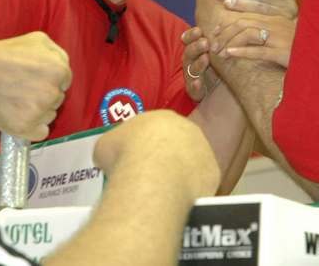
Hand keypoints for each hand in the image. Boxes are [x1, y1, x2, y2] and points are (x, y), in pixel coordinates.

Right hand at [0, 31, 71, 140]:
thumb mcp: (39, 40)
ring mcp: (39, 111)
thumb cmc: (4, 54)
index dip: (48, 80)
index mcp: (60, 70)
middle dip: (43, 95)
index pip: (64, 82)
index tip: (31, 79)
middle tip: (20, 88)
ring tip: (15, 99)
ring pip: (49, 116)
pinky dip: (32, 128)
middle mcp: (53, 92)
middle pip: (57, 99)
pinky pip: (41, 133)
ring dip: (37, 111)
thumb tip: (63, 72)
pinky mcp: (25, 127)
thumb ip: (58, 54)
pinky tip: (18, 116)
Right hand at [94, 110, 220, 198]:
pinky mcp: (213, 173)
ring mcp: (204, 150)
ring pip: (191, 164)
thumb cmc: (125, 154)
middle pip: (178, 145)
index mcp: (162, 118)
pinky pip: (199, 183)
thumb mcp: (106, 146)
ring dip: (181, 175)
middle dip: (166, 158)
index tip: (136, 159)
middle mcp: (188, 129)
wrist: (153, 174)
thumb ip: (113, 147)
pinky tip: (176, 202)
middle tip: (150, 177)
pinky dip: (189, 192)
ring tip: (163, 193)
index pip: (156, 130)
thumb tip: (110, 158)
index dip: (145, 146)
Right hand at [181, 26, 221, 101]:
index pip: (188, 40)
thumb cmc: (214, 64)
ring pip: (191, 69)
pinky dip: (194, 85)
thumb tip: (223, 18)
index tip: (199, 30)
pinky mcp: (194, 90)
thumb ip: (216, 35)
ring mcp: (191, 76)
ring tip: (206, 58)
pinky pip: (192, 88)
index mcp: (193, 50)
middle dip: (196, 47)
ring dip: (198, 63)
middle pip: (189, 52)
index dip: (191, 35)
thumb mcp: (214, 49)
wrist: (212, 89)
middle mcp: (190, 62)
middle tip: (206, 42)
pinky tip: (198, 83)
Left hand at [210, 15, 295, 67]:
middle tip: (211, 43)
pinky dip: (241, 52)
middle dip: (224, 32)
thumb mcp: (283, 35)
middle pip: (243, 23)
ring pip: (248, 34)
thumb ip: (267, 30)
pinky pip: (258, 50)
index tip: (215, 30)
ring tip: (218, 52)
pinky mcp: (283, 52)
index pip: (246, 15)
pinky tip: (230, 55)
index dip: (227, 24)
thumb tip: (244, 33)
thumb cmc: (301, 49)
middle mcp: (276, 25)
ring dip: (229, 42)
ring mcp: (280, 38)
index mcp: (275, 18)